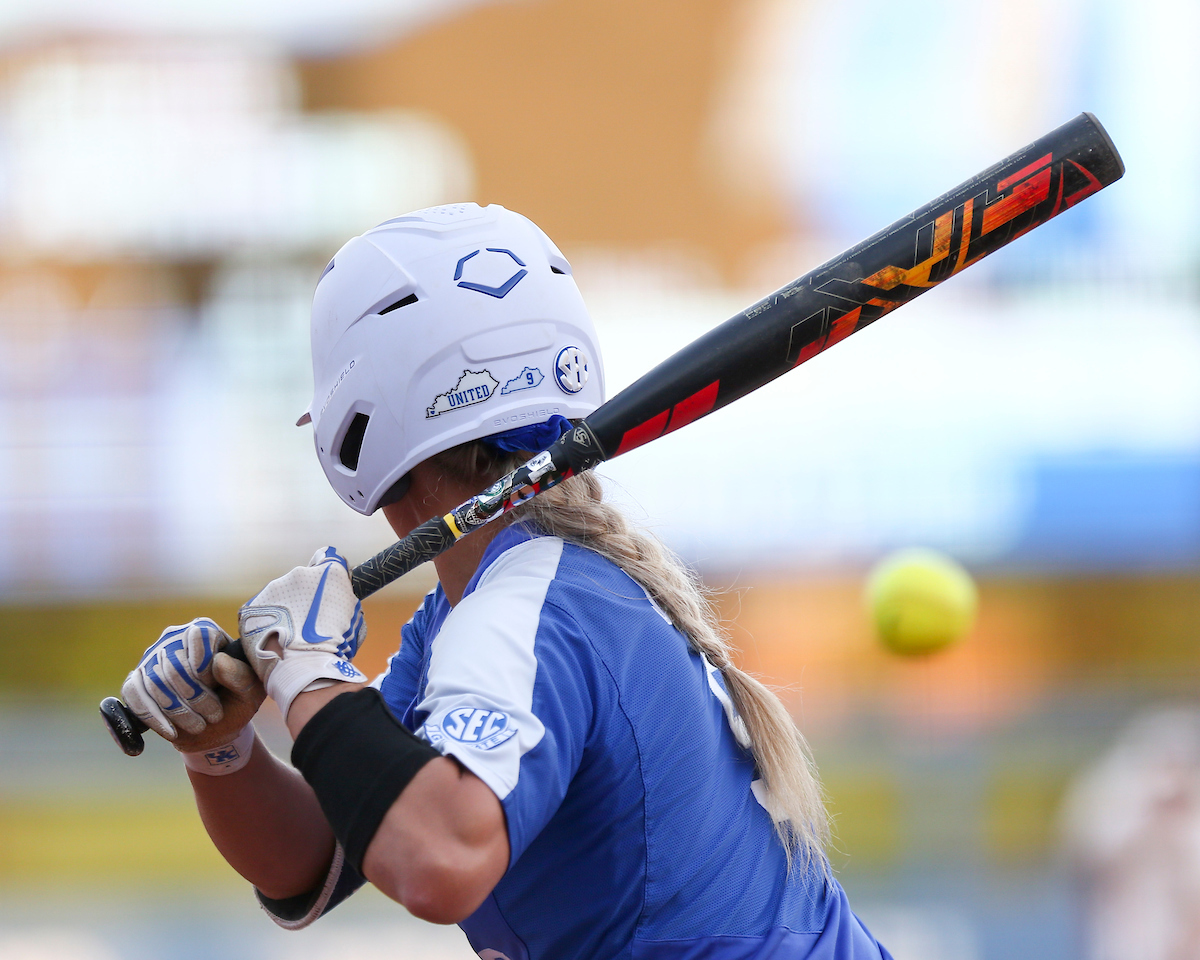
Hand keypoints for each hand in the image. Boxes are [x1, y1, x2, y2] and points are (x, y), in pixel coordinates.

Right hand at [122, 618, 264, 750]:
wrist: (213, 727)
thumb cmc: (236, 700)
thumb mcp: (250, 690)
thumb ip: (241, 675)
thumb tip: (218, 662)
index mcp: (205, 632)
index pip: (198, 637)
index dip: (206, 666)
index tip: (216, 688)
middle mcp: (174, 639)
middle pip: (175, 664)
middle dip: (196, 697)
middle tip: (213, 716)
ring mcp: (151, 660)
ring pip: (155, 682)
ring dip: (179, 711)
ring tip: (199, 725)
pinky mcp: (135, 682)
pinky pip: (134, 695)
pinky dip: (153, 716)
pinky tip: (171, 731)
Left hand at [238, 547, 367, 721]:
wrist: (304, 668)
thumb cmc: (336, 647)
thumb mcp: (354, 619)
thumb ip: (345, 600)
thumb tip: (340, 598)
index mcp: (329, 573)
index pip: (329, 559)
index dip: (328, 576)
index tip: (326, 589)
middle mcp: (300, 573)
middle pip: (301, 580)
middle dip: (304, 597)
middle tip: (308, 622)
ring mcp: (273, 588)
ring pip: (279, 595)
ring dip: (284, 609)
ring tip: (289, 635)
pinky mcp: (252, 605)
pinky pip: (261, 610)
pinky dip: (266, 621)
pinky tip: (274, 639)